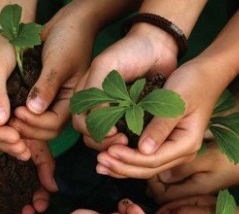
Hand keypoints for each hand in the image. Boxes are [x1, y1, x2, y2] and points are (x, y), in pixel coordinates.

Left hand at [10, 3, 96, 141]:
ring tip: (3, 116)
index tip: (17, 112)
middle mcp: (62, 106)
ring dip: (20, 124)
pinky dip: (17, 115)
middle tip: (6, 119)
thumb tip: (34, 110)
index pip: (54, 124)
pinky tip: (4, 109)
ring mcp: (51, 102)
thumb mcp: (59, 62)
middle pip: (44, 131)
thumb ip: (47, 86)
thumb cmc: (69, 39)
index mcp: (72, 102)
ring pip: (35, 125)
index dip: (35, 123)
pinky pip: (28, 113)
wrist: (68, 23)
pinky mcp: (39, 96)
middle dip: (26, 128)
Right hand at [73, 24, 178, 151]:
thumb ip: (95, 92)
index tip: (114, 131)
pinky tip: (138, 141)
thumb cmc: (129, 51)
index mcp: (85, 95)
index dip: (93, 131)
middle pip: (91, 135)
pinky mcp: (131, 117)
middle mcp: (96, 106)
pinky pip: (125, 135)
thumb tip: (93, 121)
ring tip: (130, 143)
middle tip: (124, 141)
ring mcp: (114, 113)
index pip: (80, 123)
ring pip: (106, 139)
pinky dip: (129, 141)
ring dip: (115, 144)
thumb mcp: (105, 66)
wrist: (157, 45)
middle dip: (105, 142)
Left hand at [95, 58, 229, 178]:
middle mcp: (182, 152)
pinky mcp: (166, 144)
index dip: (129, 158)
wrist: (206, 74)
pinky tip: (111, 159)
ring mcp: (175, 150)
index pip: (153, 160)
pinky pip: (145, 158)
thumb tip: (144, 150)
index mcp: (187, 144)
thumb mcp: (176, 101)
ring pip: (145, 168)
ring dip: (122, 167)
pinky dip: (127, 160)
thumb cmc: (192, 82)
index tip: (108, 151)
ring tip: (100, 165)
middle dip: (122, 167)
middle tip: (99, 162)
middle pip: (148, 169)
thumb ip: (160, 126)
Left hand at [147, 144, 238, 202]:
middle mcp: (188, 200)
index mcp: (192, 194)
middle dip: (151, 178)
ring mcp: (190, 197)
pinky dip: (164, 176)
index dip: (151, 178)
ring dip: (156, 176)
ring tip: (156, 157)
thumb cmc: (231, 160)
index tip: (151, 158)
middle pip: (158, 195)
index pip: (160, 195)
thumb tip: (160, 174)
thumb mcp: (208, 159)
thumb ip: (184, 168)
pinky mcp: (191, 191)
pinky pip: (171, 187)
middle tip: (150, 157)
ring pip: (163, 191)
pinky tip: (165, 161)